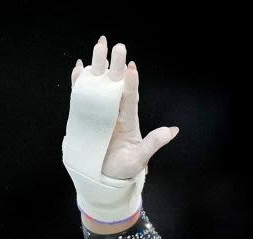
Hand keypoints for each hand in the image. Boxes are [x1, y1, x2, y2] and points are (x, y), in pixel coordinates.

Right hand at [68, 37, 177, 179]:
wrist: (104, 179)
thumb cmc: (124, 170)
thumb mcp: (140, 158)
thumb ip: (153, 143)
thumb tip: (173, 131)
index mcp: (128, 120)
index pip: (130, 98)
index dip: (131, 84)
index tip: (132, 67)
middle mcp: (115, 112)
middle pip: (115, 85)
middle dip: (116, 66)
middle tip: (117, 45)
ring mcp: (100, 113)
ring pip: (99, 85)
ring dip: (98, 66)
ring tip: (99, 46)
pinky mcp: (85, 117)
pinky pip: (82, 96)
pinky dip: (80, 81)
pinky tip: (80, 67)